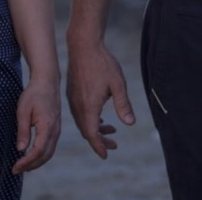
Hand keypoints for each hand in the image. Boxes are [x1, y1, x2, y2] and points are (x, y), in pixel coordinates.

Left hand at [11, 77, 61, 173]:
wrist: (47, 82)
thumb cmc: (33, 94)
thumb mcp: (23, 111)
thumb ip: (23, 131)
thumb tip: (21, 150)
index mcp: (47, 127)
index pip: (38, 151)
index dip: (26, 162)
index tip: (15, 167)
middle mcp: (55, 131)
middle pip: (45, 156)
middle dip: (31, 166)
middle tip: (16, 170)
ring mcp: (57, 130)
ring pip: (49, 153)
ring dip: (37, 162)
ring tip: (23, 166)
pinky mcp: (56, 128)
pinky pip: (50, 147)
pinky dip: (41, 155)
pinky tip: (31, 155)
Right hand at [65, 40, 134, 158]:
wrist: (83, 46)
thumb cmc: (102, 63)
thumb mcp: (117, 84)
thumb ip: (123, 105)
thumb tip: (130, 123)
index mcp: (88, 107)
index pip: (92, 135)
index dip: (99, 146)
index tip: (107, 155)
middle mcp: (77, 106)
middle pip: (87, 131)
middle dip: (99, 140)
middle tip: (114, 145)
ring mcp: (73, 99)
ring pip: (82, 122)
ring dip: (95, 129)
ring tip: (111, 129)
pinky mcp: (71, 93)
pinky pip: (79, 113)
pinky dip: (89, 120)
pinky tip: (100, 116)